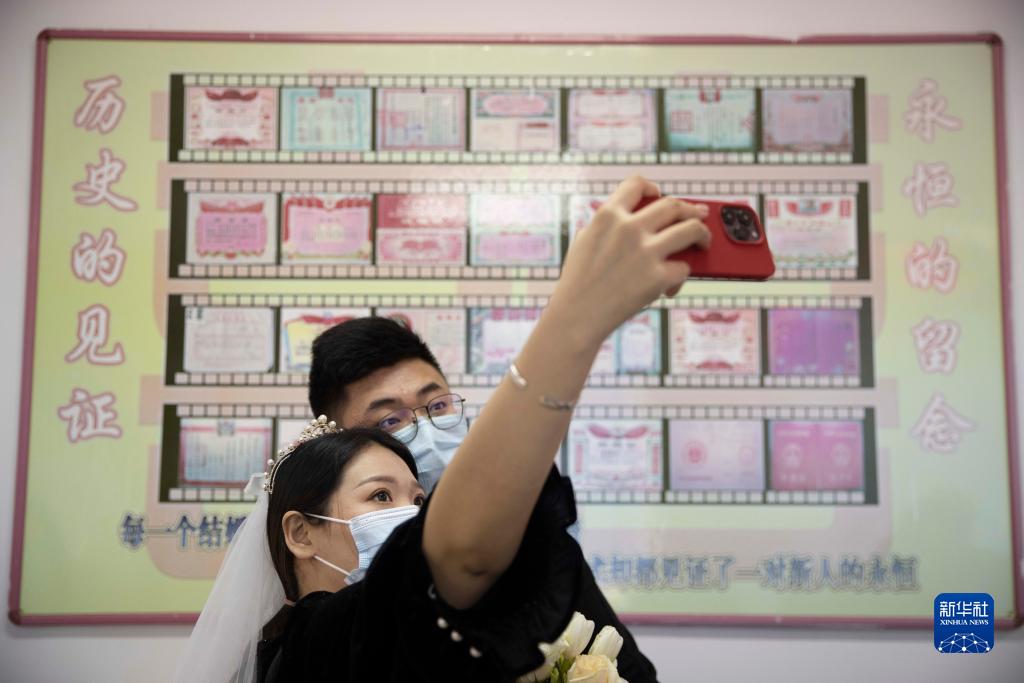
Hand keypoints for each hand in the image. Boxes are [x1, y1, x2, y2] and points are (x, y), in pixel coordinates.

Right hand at [549, 175, 710, 350]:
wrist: (575, 317)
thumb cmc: (578, 283)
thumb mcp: (584, 242)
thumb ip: (608, 226)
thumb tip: (638, 220)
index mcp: (607, 216)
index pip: (636, 184)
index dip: (651, 187)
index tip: (658, 193)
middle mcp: (629, 228)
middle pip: (673, 205)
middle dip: (690, 208)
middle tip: (699, 214)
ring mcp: (645, 252)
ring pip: (691, 228)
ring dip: (703, 233)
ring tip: (705, 241)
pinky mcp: (657, 278)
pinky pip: (684, 268)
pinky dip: (680, 277)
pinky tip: (670, 287)